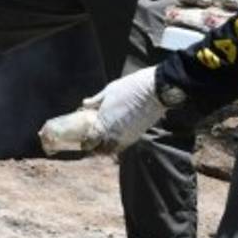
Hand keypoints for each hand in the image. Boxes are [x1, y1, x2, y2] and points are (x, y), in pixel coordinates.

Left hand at [38, 66, 165, 155]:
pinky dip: (118, 144)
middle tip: (92, 143)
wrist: (153, 91)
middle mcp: (114, 133)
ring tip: (104, 141)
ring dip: (107, 148)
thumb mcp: (108, 91)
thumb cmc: (129, 88)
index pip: (91, 140)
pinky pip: (124, 145)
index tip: (83, 141)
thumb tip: (84, 104)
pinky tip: (116, 137)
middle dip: (96, 148)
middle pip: (102, 149)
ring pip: (114, 150)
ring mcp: (126, 136)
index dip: (86, 143)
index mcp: (103, 122)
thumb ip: (96, 101)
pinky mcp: (137, 136)